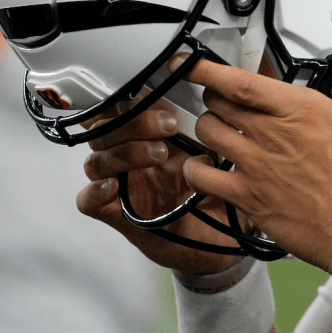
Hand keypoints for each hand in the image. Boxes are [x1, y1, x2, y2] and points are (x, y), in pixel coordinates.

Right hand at [76, 99, 243, 275]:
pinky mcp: (117, 215)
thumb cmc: (219, 196)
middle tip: (170, 125)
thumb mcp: (225, 158)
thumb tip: (243, 89)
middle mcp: (133, 160)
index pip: (126, 110)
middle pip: (107, 129)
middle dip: (135, 121)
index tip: (164, 95)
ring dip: (124, 152)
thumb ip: (225, 129)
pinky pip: (88, 202)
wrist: (220, 242)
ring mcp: (123, 186)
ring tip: (159, 154)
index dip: (133, 98)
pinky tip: (112, 187)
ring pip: (97, 160)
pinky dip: (93, 193)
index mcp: (153, 139)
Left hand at [178, 57, 331, 269]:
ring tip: (217, 129)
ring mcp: (258, 166)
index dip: (209, 68)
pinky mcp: (250, 197)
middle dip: (215, 96)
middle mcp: (274, 134)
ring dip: (208, 127)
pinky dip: (197, 168)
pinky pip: (203, 177)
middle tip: (222, 98)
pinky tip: (205, 167)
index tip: (195, 62)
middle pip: (218, 102)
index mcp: (303, 110)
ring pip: (206, 133)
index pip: (242, 80)